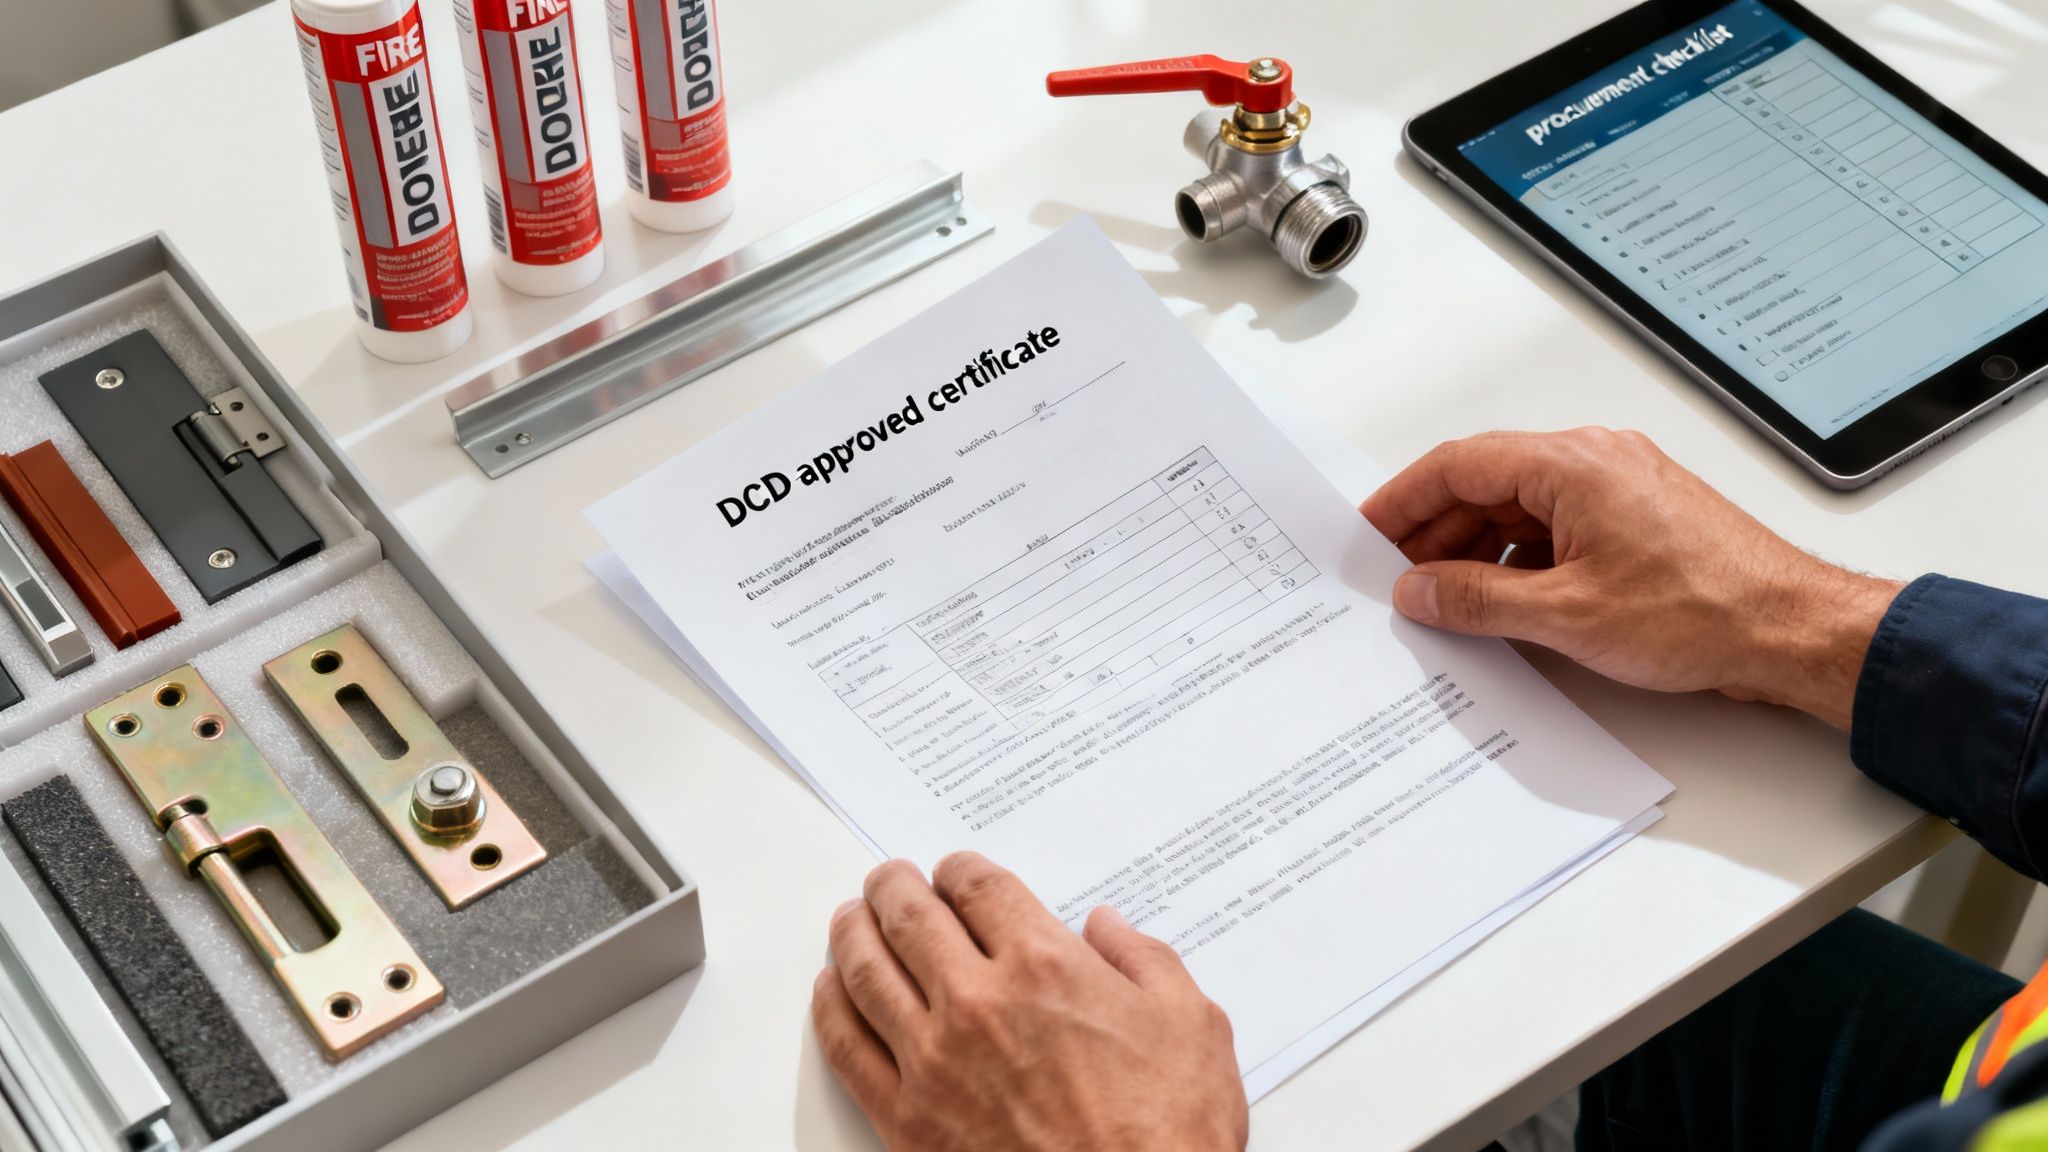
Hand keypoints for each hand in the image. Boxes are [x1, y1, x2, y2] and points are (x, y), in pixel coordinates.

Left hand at [811, 853, 1247, 1151]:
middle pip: (911, 919)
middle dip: (894, 888)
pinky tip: (831, 993)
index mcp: (1045, 967)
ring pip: (868, 974)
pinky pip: (848, 1049)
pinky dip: (831, 1010)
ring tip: (849, 920)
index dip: (959, 869)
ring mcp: (934, 1062)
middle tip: (888, 879)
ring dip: (852, 935)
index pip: (979, 887)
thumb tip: (1107, 927)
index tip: (954, 872)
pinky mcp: (908, 1121)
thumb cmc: (1168, 1132)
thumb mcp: (1192, 1024)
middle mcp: (979, 1003)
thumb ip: (1145, 959)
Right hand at [1359, 429, 1901, 728]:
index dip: (1404, 499)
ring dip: (1478, 552)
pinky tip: (1504, 606)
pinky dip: (1520, 561)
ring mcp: (1620, 490)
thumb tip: (1420, 590)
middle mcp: (1595, 462)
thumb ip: (1479, 600)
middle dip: (1436, 533)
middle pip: (1488, 484)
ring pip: (1522, 510)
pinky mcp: (1638, 522)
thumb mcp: (1567, 615)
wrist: (1792, 630)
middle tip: (1397, 579)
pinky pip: (1557, 530)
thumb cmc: (1704, 610)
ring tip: (1446, 602)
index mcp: (1573, 463)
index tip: (1368, 534)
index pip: (1461, 464)